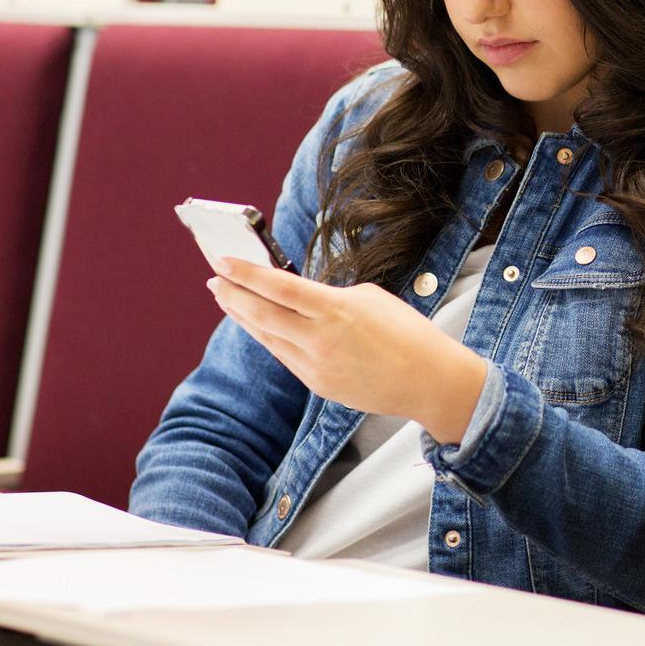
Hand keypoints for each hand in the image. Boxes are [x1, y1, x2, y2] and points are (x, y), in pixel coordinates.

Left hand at [208, 258, 489, 443]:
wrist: (429, 381)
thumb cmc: (407, 333)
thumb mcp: (370, 298)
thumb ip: (329, 297)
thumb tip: (299, 298)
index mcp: (336, 310)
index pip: (279, 287)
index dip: (246, 273)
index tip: (222, 260)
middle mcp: (321, 340)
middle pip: (262, 314)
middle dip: (233, 294)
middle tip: (214, 278)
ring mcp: (317, 366)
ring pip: (267, 337)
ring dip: (244, 316)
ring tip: (226, 298)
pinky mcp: (319, 385)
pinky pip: (285, 356)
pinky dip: (268, 337)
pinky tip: (258, 325)